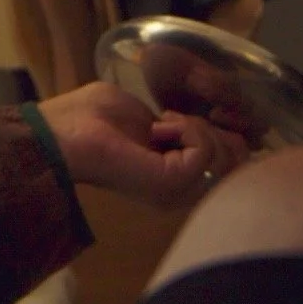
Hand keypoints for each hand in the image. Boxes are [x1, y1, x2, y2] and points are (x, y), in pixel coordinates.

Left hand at [36, 82, 251, 210]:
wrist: (64, 132)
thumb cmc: (93, 118)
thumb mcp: (148, 116)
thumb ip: (180, 125)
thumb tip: (209, 121)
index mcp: (174, 173)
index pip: (230, 161)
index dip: (228, 131)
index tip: (194, 113)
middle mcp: (182, 188)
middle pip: (237, 161)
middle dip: (218, 128)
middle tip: (174, 119)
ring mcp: (178, 189)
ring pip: (226, 156)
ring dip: (198, 126)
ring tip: (163, 123)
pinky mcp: (173, 182)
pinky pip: (206, 151)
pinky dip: (189, 129)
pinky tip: (160, 128)